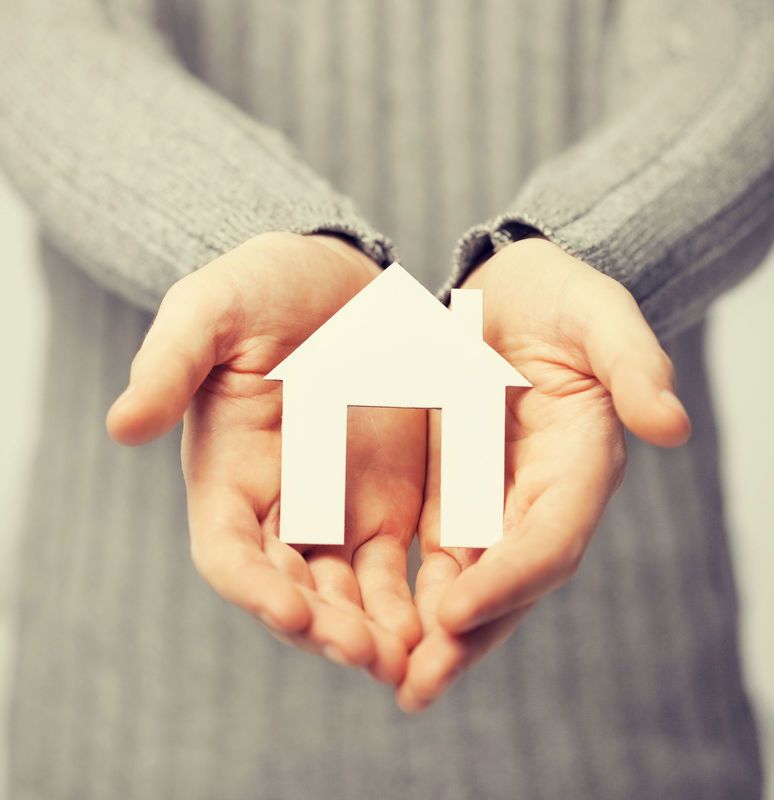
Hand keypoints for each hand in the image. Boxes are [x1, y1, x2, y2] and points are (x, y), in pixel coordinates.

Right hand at [107, 232, 424, 682]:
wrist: (335, 278)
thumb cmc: (263, 288)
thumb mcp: (212, 310)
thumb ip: (171, 362)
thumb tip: (121, 426)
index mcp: (230, 474)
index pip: (230, 552)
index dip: (254, 586)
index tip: (289, 609)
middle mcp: (282, 506)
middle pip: (296, 588)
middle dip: (326, 626)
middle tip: (366, 653)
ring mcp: (340, 509)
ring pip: (353, 592)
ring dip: (378, 630)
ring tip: (410, 656)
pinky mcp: (394, 500)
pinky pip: (407, 562)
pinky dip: (420, 596)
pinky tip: (447, 618)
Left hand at [397, 237, 690, 710]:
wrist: (511, 294)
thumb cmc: (560, 301)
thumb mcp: (600, 316)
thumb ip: (633, 363)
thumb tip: (671, 427)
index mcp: (579, 466)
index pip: (549, 540)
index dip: (509, 578)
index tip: (455, 611)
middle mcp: (537, 500)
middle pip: (507, 583)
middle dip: (466, 637)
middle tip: (416, 685)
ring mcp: (491, 502)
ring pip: (463, 583)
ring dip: (428, 635)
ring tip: (385, 675)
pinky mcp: (449, 494)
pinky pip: (426, 554)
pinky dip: (403, 592)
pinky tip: (364, 619)